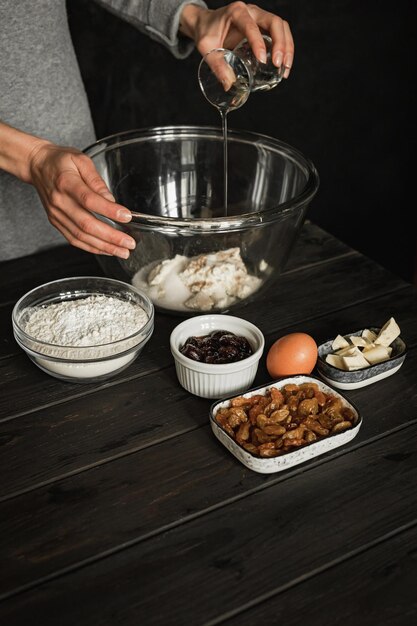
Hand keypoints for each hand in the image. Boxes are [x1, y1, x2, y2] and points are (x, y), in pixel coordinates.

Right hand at [29, 142, 135, 258]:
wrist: (37, 165)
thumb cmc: (61, 162)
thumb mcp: (81, 160)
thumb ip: (97, 181)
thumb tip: (111, 200)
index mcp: (66, 182)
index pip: (89, 200)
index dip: (109, 210)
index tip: (126, 216)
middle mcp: (59, 201)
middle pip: (87, 224)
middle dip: (111, 237)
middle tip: (129, 243)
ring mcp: (56, 214)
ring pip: (81, 236)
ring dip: (104, 246)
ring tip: (122, 251)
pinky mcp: (56, 222)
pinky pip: (74, 239)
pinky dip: (91, 247)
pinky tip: (106, 250)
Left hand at [181, 1, 293, 77]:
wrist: (205, 24)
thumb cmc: (205, 32)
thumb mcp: (206, 47)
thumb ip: (216, 64)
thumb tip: (229, 84)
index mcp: (236, 12)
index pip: (251, 26)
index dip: (259, 42)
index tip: (262, 60)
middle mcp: (252, 11)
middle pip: (275, 22)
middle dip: (281, 43)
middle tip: (278, 64)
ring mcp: (260, 18)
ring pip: (281, 27)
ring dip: (287, 47)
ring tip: (285, 68)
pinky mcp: (263, 27)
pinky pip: (280, 34)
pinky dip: (285, 48)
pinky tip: (284, 65)